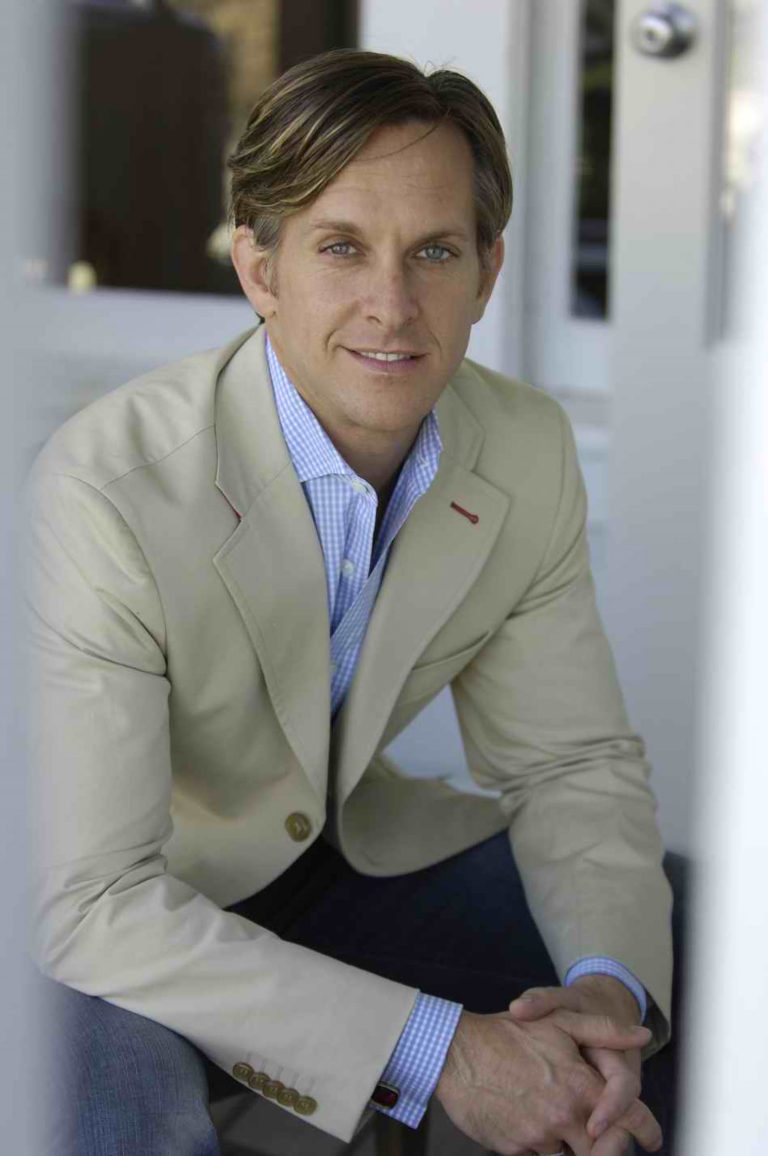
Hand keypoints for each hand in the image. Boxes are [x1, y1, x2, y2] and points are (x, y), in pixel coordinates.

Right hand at [434, 1007, 657, 1155]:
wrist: (455, 1052)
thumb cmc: (508, 1033)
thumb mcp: (559, 1021)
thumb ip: (605, 1031)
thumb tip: (642, 1035)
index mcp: (581, 1086)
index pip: (631, 1121)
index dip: (647, 1130)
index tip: (653, 1138)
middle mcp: (564, 1117)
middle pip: (604, 1149)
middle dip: (607, 1143)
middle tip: (601, 1133)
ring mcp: (538, 1137)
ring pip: (570, 1155)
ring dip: (570, 1143)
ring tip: (556, 1116)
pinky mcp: (514, 1150)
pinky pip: (538, 1155)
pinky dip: (540, 1144)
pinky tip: (528, 1118)